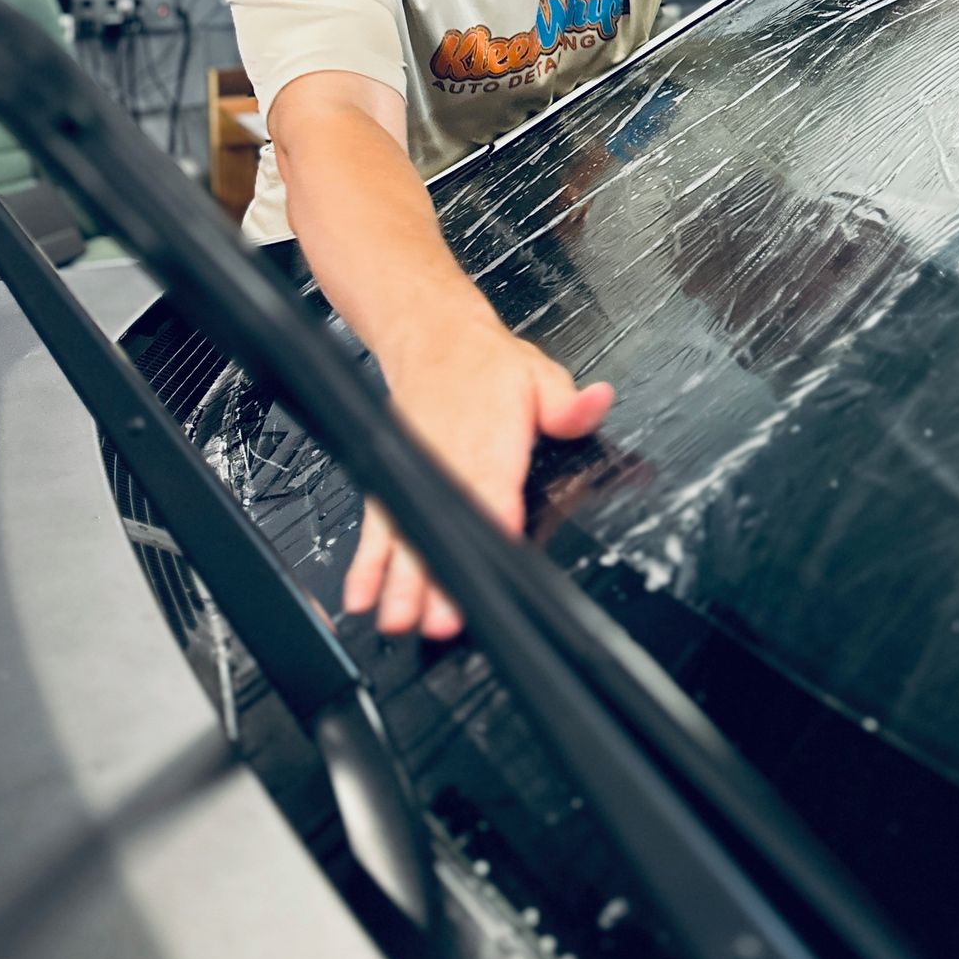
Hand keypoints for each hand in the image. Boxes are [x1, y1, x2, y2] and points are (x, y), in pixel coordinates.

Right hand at [342, 319, 612, 638]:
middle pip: (445, 525)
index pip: (494, 489)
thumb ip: (568, 403)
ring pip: (407, 533)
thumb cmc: (488, 366)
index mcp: (490, 440)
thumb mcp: (540, 375)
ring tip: (398, 620)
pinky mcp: (393, 481)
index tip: (492, 560)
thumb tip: (597, 402)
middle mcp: (448, 462)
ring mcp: (415, 474)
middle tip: (440, 620)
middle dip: (441, 575)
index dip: (493, 526)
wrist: (433, 338)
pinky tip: (362, 598)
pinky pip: (377, 526)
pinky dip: (367, 563)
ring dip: (401, 580)